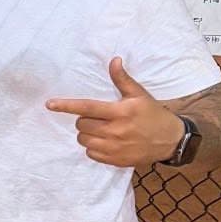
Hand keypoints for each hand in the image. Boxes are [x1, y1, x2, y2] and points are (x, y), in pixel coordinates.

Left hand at [47, 57, 183, 167]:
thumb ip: (122, 79)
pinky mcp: (115, 161)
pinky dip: (93, 147)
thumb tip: (114, 60)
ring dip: (87, 134)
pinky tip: (106, 142)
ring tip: (102, 129)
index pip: (87, 107)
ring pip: (83, 140)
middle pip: (82, 125)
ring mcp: (114, 148)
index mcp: (120, 112)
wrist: (170, 140)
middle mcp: (115, 131)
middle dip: (85, 120)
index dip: (66, 106)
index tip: (50, 104)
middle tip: (99, 117)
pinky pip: (91, 154)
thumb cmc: (152, 114)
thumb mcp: (139, 95)